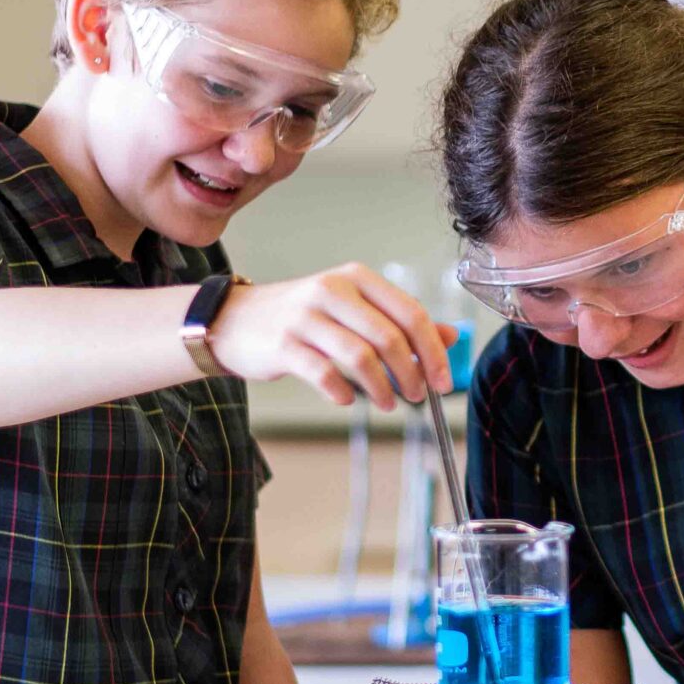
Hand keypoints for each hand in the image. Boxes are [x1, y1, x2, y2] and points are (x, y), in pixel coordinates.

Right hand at [207, 262, 456, 408]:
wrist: (234, 320)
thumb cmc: (303, 318)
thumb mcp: (353, 310)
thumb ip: (400, 322)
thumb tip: (450, 337)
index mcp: (356, 279)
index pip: (410, 313)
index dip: (433, 351)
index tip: (442, 381)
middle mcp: (332, 291)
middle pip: (389, 337)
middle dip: (410, 373)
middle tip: (417, 396)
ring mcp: (305, 316)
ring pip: (359, 357)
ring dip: (381, 388)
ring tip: (388, 404)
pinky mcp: (282, 343)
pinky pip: (322, 373)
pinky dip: (341, 392)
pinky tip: (346, 400)